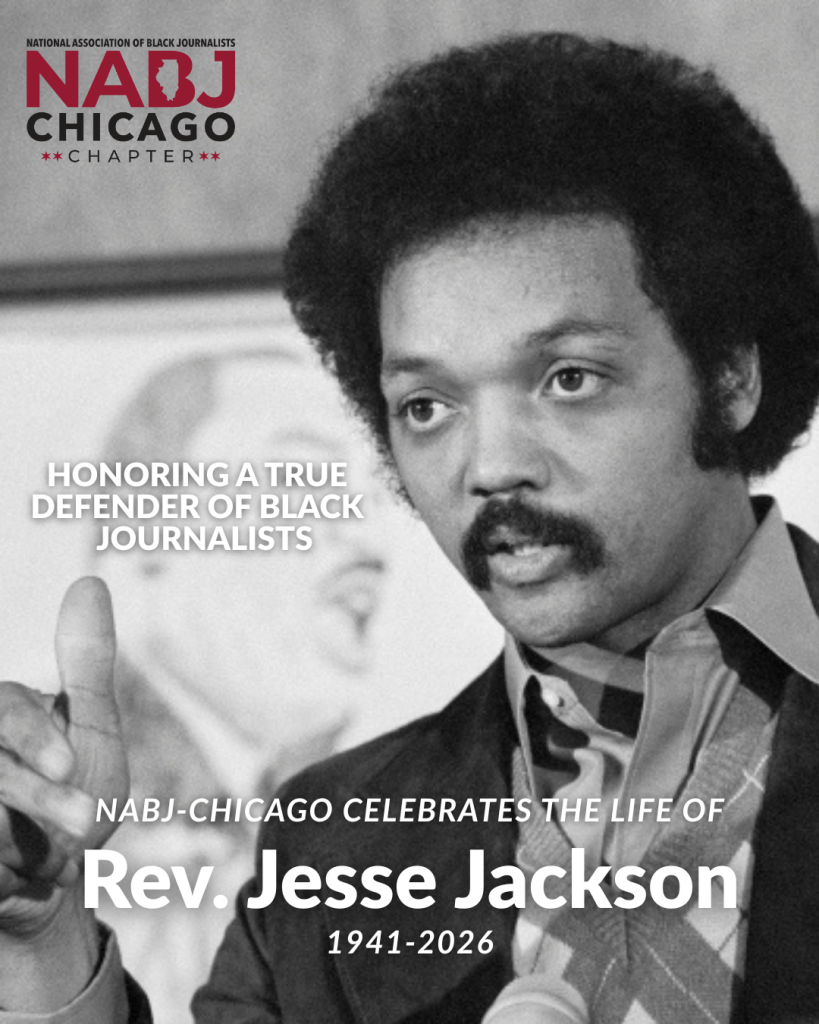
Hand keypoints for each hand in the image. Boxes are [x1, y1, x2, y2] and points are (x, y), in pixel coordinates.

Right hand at [0, 576, 128, 933]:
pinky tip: (14, 872)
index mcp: (4, 715)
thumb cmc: (79, 799)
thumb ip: (87, 665)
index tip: (69, 767)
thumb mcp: (92, 731)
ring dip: (23, 833)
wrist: (56, 887)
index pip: (7, 711)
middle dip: (37, 794)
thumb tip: (90, 582)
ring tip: (56, 859)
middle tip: (84, 821)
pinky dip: (3, 862)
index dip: (34, 737)